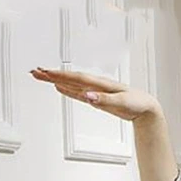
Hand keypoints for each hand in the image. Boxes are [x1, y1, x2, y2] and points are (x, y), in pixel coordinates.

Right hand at [30, 67, 160, 121]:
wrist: (147, 108)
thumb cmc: (138, 103)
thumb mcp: (122, 103)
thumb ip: (104, 100)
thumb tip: (88, 96)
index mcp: (101, 83)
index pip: (77, 78)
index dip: (60, 76)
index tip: (45, 74)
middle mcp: (96, 85)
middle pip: (70, 78)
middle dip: (52, 75)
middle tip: (34, 72)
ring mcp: (95, 91)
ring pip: (72, 84)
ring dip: (56, 80)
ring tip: (40, 76)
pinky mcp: (97, 98)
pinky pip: (78, 93)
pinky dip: (67, 90)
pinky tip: (59, 88)